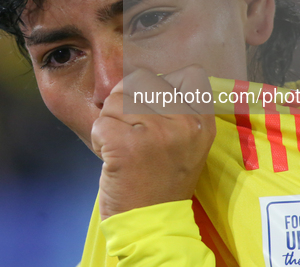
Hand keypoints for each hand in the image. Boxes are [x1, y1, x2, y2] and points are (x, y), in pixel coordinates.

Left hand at [91, 65, 215, 220]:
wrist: (153, 226)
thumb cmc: (162, 181)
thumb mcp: (185, 142)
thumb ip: (175, 108)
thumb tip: (144, 76)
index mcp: (202, 122)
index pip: (186, 74)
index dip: (159, 84)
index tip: (151, 109)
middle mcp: (184, 123)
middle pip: (141, 81)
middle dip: (126, 104)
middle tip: (131, 133)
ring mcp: (156, 132)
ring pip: (116, 100)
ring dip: (110, 123)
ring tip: (121, 147)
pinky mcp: (126, 145)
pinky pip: (101, 122)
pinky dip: (98, 139)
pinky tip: (111, 158)